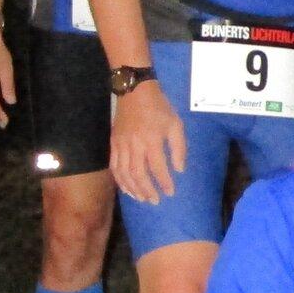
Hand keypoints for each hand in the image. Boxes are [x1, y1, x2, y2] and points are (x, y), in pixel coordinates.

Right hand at [109, 82, 185, 204]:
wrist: (134, 91)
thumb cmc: (159, 107)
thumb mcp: (176, 124)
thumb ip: (179, 148)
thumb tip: (179, 170)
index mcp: (152, 140)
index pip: (158, 167)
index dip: (164, 182)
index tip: (170, 192)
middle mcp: (135, 145)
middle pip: (139, 174)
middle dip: (147, 190)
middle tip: (155, 201)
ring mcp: (121, 145)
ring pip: (124, 173)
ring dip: (133, 188)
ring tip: (142, 198)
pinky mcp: (113, 143)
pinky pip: (114, 166)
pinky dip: (120, 180)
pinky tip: (126, 188)